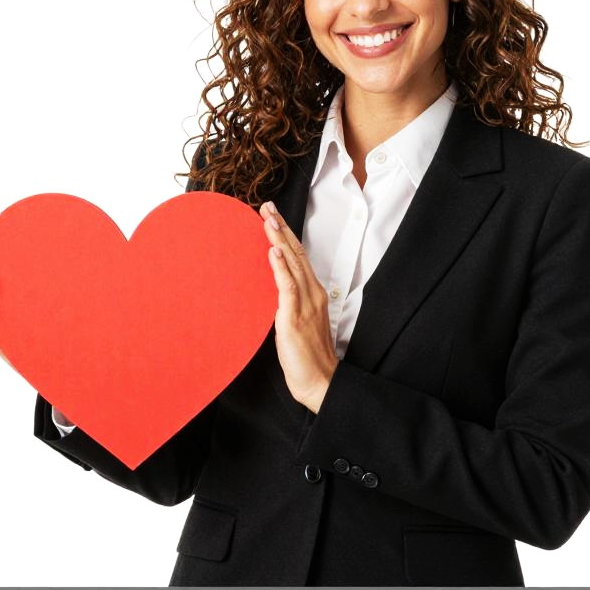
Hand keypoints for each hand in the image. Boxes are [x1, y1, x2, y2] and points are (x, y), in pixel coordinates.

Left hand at [260, 202, 337, 412]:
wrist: (321, 382)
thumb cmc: (308, 357)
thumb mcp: (298, 322)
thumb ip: (289, 303)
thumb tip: (273, 290)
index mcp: (314, 294)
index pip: (298, 257)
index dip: (286, 235)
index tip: (272, 217)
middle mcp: (313, 294)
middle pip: (296, 253)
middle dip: (281, 228)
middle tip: (268, 207)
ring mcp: (306, 304)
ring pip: (292, 264)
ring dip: (279, 240)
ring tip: (267, 220)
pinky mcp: (295, 318)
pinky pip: (288, 288)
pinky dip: (280, 268)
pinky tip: (273, 252)